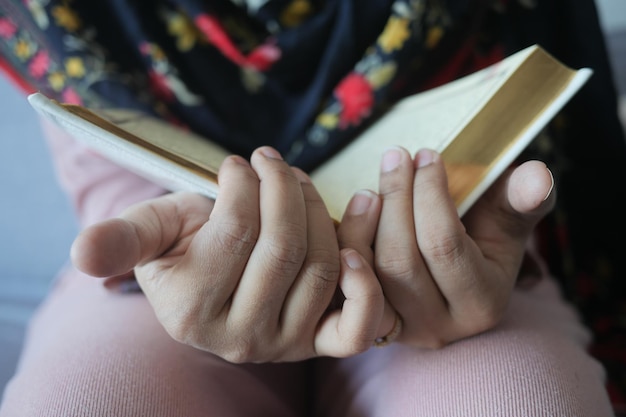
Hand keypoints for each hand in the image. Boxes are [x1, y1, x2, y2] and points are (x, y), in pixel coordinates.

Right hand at [71, 147, 390, 362]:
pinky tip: (356, 244)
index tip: (240, 162)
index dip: (244, 183)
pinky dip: (366, 286)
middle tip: (276, 163)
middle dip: (286, 189)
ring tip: (304, 184)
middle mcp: (240, 339)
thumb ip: (120, 238)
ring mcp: (284, 346)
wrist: (218, 282)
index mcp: (191, 311)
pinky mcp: (319, 345)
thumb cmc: (186, 247)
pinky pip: (358, 329)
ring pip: (322, 270)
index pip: (235, 231)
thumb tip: (81, 252)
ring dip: (323, 214)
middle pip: (284, 249)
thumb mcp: (151, 233)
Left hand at [340, 147, 554, 348]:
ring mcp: (400, 329)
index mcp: (481, 302)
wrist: (450, 280)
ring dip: (365, 221)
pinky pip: (347, 284)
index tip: (426, 154)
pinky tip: (357, 210)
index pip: (444, 244)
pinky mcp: (370, 323)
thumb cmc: (481, 242)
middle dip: (396, 198)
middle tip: (397, 156)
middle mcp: (439, 326)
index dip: (430, 193)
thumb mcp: (505, 224)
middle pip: (402, 260)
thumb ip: (520, 201)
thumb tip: (537, 176)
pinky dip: (348, 243)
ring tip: (373, 184)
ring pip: (371, 272)